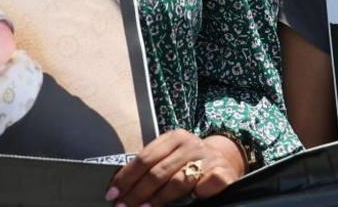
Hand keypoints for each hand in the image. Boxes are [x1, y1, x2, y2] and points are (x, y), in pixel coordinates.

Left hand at [107, 130, 244, 205]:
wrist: (224, 160)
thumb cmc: (188, 163)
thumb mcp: (169, 157)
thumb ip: (150, 167)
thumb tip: (118, 187)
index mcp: (174, 138)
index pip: (144, 158)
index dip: (126, 177)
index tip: (113, 193)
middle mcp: (191, 145)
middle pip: (158, 171)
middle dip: (137, 192)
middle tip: (124, 206)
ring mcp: (207, 158)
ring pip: (178, 181)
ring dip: (158, 199)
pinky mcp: (222, 172)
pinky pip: (206, 184)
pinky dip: (196, 193)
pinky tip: (190, 200)